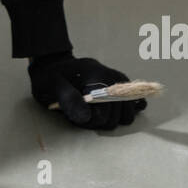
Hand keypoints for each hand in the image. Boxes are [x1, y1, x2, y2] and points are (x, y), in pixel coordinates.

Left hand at [28, 52, 145, 129]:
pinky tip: (107, 110)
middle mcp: (113, 77)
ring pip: (125, 115)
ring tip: (90, 112)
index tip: (75, 116)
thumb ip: (68, 98)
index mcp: (97, 75)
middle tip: (80, 114)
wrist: (56, 65)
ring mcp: (120, 82)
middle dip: (96, 121)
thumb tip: (86, 117)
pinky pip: (135, 104)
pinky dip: (124, 112)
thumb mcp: (52, 84)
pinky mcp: (123, 87)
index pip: (104, 112)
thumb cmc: (51, 76)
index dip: (89, 120)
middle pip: (116, 116)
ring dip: (107, 119)